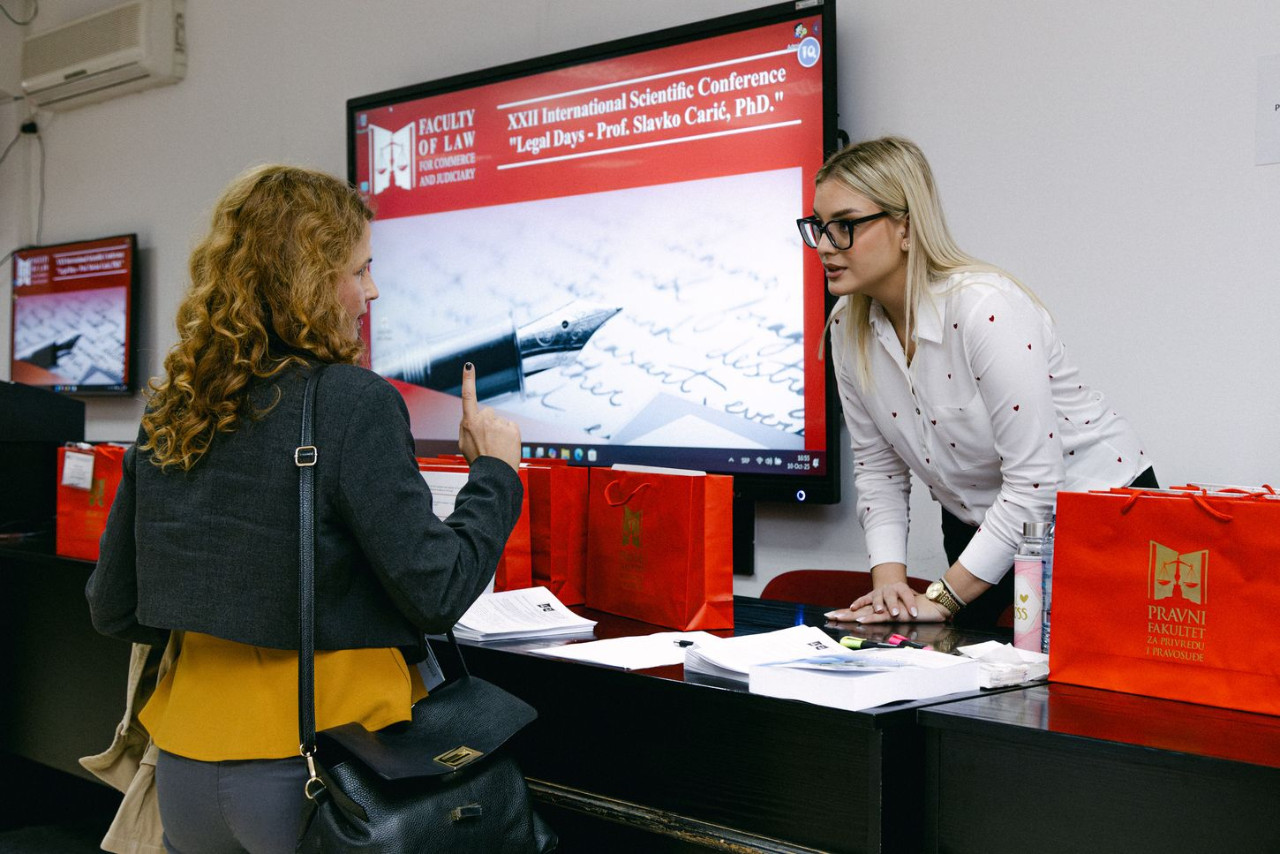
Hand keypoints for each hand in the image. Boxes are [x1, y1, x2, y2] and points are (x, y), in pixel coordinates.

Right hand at [457, 363, 520, 471]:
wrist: (494, 475)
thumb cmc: (478, 460)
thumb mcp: (463, 443)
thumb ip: (466, 426)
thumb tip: (470, 418)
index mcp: (469, 422)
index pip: (468, 396)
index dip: (468, 380)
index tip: (469, 366)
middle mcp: (485, 420)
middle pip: (487, 413)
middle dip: (487, 423)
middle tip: (487, 441)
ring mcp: (500, 424)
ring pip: (499, 422)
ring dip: (498, 431)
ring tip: (496, 447)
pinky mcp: (513, 429)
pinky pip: (510, 426)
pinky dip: (509, 434)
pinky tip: (505, 446)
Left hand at [826, 589, 949, 623]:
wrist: (935, 605)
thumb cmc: (919, 610)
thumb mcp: (902, 615)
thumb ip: (894, 617)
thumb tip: (885, 621)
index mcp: (883, 608)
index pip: (861, 610)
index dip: (847, 612)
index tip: (832, 614)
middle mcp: (883, 607)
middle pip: (859, 610)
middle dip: (843, 613)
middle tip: (828, 616)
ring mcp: (889, 610)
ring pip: (866, 612)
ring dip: (852, 615)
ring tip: (838, 618)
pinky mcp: (896, 614)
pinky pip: (880, 616)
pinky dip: (869, 618)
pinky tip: (859, 620)